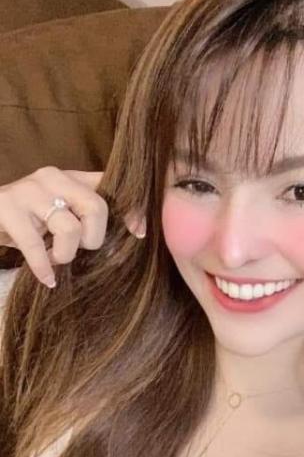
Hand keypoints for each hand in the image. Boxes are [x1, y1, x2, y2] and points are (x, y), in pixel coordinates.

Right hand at [0, 166, 145, 288]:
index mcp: (70, 177)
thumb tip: (127, 239)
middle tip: (78, 250)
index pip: (110, 185)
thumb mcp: (59, 214)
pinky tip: (47, 279)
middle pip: (96, 207)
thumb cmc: (26, 222)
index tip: (139, 233)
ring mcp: (28, 191)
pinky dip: (44, 267)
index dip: (130, 209)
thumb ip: (87, 219)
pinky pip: (36, 245)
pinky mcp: (7, 209)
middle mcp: (52, 177)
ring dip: (65, 255)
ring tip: (54, 260)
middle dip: (93, 239)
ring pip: (69, 228)